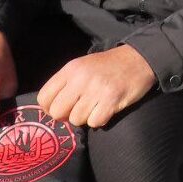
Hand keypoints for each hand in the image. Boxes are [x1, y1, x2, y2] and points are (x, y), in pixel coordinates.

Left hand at [37, 45, 156, 127]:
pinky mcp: (111, 100)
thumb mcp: (83, 66)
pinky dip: (100, 119)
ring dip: (86, 118)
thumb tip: (52, 109)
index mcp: (70, 69)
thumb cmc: (108, 66)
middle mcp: (80, 79)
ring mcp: (96, 89)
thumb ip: (66, 84)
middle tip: (80, 109)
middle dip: (67, 116)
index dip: (50, 108)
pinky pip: (95, 122)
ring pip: (76, 119)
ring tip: (96, 106)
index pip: (44, 97)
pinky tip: (107, 109)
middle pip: (57, 112)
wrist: (138, 59)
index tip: (63, 107)